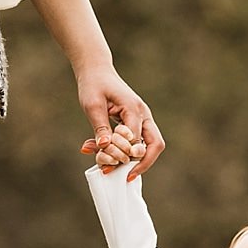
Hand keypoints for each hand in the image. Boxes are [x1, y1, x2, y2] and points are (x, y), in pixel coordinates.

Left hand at [76, 63, 162, 180]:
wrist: (96, 72)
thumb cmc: (94, 85)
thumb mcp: (92, 105)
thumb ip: (100, 127)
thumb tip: (105, 146)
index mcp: (134, 108)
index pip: (137, 140)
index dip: (125, 155)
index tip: (108, 164)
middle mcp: (143, 114)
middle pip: (155, 144)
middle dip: (142, 163)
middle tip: (125, 176)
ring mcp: (142, 119)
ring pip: (148, 146)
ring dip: (131, 159)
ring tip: (108, 164)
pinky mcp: (136, 122)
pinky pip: (136, 142)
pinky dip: (123, 151)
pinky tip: (102, 153)